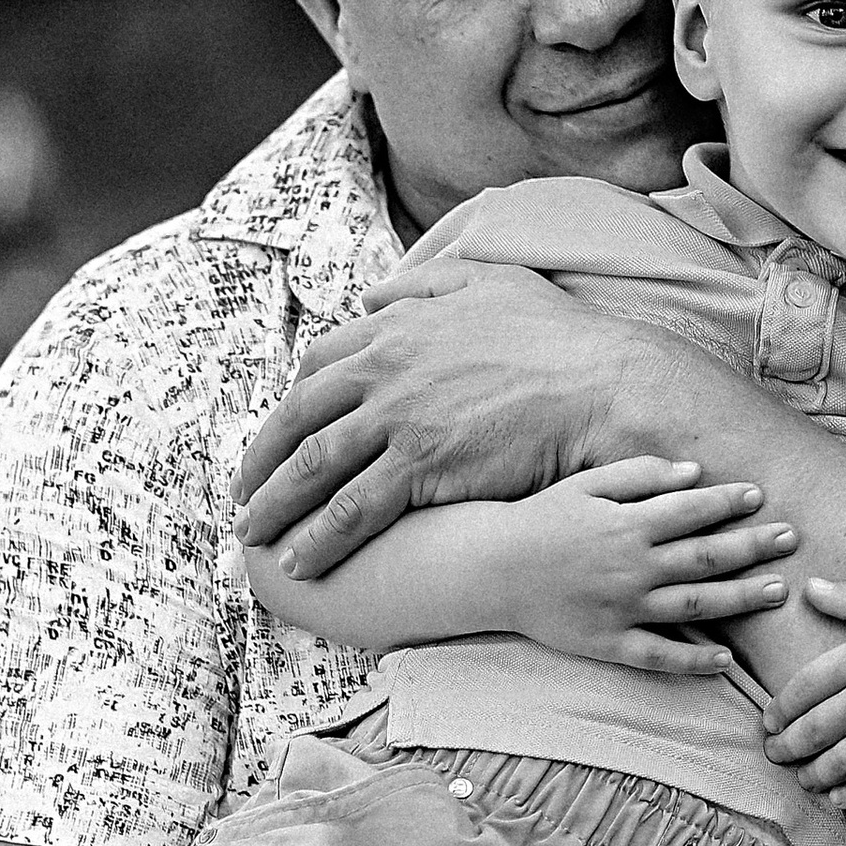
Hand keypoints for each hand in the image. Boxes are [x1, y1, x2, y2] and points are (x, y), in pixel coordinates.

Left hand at [234, 266, 623, 573]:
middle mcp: (384, 370)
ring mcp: (398, 420)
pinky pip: (352, 510)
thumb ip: (427, 283)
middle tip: (244, 493)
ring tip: (253, 536)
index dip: (292, 403)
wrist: (600, 385)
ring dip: (276, 506)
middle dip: (263, 461)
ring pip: (315, 467)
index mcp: (396, 328)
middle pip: (299, 418)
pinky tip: (300, 562)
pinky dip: (319, 538)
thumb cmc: (558, 337)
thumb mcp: (490, 282)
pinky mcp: (420, 466)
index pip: (320, 366)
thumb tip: (375, 296)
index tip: (281, 432)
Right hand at [500, 459, 795, 676]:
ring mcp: (623, 609)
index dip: (729, 503)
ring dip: (740, 599)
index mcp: (627, 524)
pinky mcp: (609, 644)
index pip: (692, 510)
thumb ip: (639, 475)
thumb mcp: (585, 484)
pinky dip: (693, 662)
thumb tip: (693, 472)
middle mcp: (632, 568)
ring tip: (777, 591)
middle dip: (754, 546)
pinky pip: (658, 657)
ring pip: (695, 606)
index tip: (761, 497)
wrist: (491, 570)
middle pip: (706, 557)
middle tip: (791, 538)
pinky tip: (726, 661)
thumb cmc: (541, 520)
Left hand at [762, 578, 845, 808]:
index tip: (769, 721)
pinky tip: (838, 798)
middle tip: (774, 755)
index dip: (779, 710)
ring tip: (803, 780)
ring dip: (812, 776)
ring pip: (838, 763)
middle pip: (812, 730)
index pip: (802, 688)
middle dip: (785, 748)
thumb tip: (809, 587)